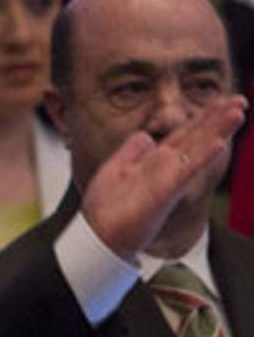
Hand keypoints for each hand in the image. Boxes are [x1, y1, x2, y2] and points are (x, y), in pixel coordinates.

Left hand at [81, 94, 246, 260]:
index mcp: (155, 161)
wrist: (98, 236)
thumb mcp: (116, 169)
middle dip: (217, 118)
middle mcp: (166, 168)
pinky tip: (218, 144)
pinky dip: (201, 158)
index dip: (203, 117)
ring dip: (217, 131)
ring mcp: (167, 180)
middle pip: (196, 138)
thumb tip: (146, 136)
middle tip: (241, 100)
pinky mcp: (163, 193)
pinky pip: (184, 172)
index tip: (223, 100)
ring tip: (238, 112)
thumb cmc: (107, 208)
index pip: (185, 134)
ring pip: (196, 150)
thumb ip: (132, 151)